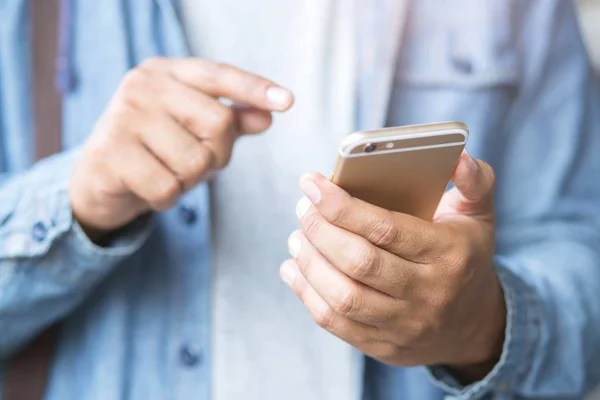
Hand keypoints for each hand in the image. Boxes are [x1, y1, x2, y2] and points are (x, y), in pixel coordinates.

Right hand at [70, 57, 293, 236]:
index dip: (254, 88)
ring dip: (190, 180)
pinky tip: (149, 188)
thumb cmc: (157, 149)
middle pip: (218, 124)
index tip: (287, 102)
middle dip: (216, 154)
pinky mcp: (110, 154)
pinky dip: (167, 198)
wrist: (100, 178)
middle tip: (191, 159)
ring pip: (195, 161)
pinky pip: (168, 188)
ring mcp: (123, 117)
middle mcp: (143, 86)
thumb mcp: (195, 130)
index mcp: (166, 72)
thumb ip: (232, 120)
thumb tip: (268, 117)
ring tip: (167, 171)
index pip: (219, 75)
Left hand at [281, 151, 504, 380]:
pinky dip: (306, 294)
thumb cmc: (466, 258)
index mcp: (448, 254)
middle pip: (359, 262)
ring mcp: (404, 325)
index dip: (341, 206)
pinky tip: (294, 269)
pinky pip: (336, 323)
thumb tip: (459, 156)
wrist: (475, 328)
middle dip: (320, 230)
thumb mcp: (480, 217)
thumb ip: (475, 181)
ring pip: (343, 296)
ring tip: (296, 237)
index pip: (386, 229)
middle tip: (302, 208)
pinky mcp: (383, 346)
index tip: (311, 183)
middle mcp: (427, 293)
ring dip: (310, 263)